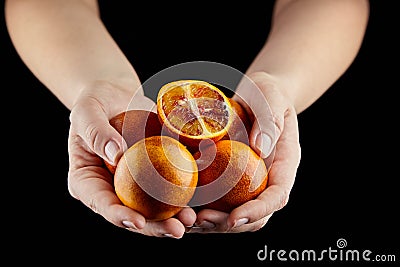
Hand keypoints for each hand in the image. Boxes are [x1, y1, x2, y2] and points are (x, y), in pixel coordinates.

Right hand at [67, 80, 196, 237]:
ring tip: (193, 218)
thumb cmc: (94, 102)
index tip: (138, 221)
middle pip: (133, 213)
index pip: (101, 204)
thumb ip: (95, 132)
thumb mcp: (87, 111)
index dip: (119, 216)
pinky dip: (187, 189)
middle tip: (177, 230)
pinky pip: (171, 183)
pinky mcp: (156, 173)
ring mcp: (136, 183)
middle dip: (155, 227)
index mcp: (88, 182)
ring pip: (155, 206)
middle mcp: (113, 188)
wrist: (117, 96)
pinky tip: (205, 193)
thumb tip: (115, 154)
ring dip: (175, 215)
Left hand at [186, 72, 300, 232]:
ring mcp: (249, 181)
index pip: (277, 196)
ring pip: (235, 214)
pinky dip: (201, 207)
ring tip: (187, 219)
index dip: (258, 211)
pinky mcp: (231, 179)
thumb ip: (269, 120)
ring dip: (212, 222)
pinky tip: (181, 206)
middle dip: (229, 223)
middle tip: (201, 220)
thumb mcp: (271, 97)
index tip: (235, 218)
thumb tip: (260, 148)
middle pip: (255, 215)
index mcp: (284, 165)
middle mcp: (268, 179)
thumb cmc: (266, 93)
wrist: (257, 95)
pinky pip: (219, 200)